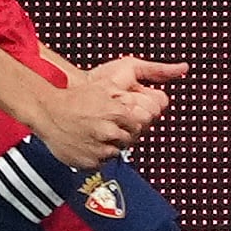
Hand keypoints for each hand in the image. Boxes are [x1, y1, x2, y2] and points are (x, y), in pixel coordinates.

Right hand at [30, 55, 187, 167]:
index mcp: (117, 114)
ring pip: (117, 152)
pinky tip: (86, 141)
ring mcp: (97, 149)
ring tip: (93, 132)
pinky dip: (97, 154)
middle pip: (131, 139)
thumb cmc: (78, 97)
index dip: (133, 121)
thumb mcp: (109, 84)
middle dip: (122, 132)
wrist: (46, 111)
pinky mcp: (88, 162)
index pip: (142, 124)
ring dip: (109, 144)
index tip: (121, 117)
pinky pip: (101, 162)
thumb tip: (183, 68)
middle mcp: (108, 133)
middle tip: (105, 124)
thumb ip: (144, 78)